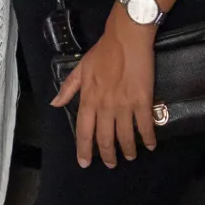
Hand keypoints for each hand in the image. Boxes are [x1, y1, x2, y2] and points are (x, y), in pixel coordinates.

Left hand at [51, 6, 158, 167]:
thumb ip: (68, 88)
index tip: (84, 162)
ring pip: (125, 136)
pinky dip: (148, 138)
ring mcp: (124, 105)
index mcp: (88, 98)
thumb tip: (55, 103)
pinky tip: (149, 145)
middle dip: (107, 155)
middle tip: (110, 164)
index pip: (83, 130)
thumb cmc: (103, 53)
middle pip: (104, 138)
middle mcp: (104, 105)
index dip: (83, 149)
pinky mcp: (142, 101)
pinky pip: (145, 126)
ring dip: (127, 150)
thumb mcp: (80, 69)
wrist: (126, 40)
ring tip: (130, 157)